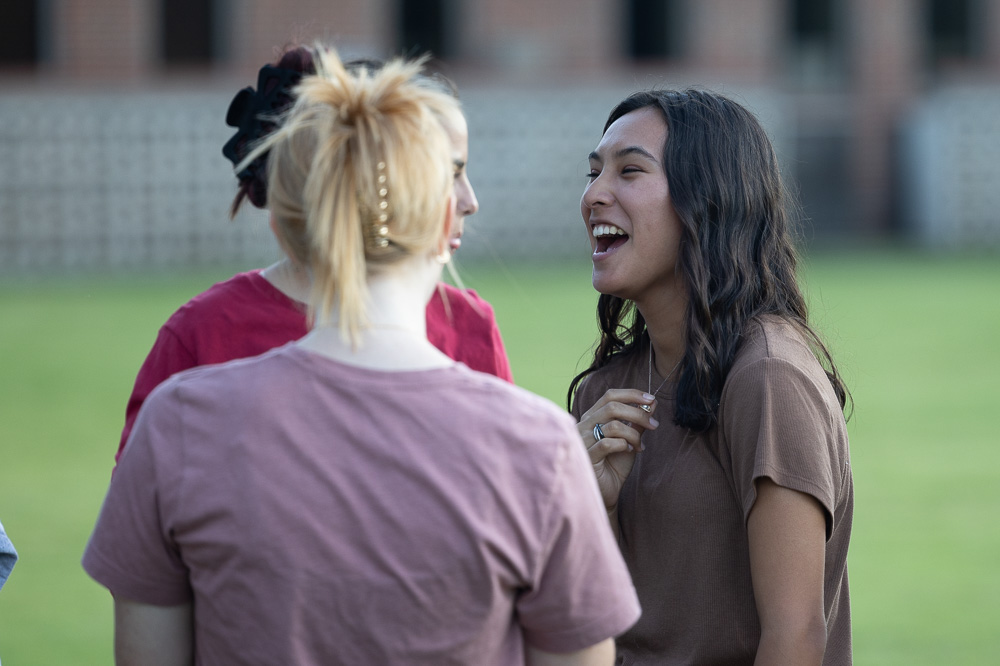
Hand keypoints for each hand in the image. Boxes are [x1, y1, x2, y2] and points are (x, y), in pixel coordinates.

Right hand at [577, 389, 657, 510]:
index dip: (631, 394)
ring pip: (613, 425)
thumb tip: (652, 403)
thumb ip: (637, 422)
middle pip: (612, 406)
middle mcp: (584, 425)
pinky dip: (624, 445)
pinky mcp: (587, 456)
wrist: (607, 491)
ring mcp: (583, 440)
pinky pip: (607, 444)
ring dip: (633, 434)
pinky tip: (630, 451)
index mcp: (593, 417)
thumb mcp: (630, 439)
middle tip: (654, 425)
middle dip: (638, 413)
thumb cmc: (615, 465)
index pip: (610, 396)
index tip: (651, 400)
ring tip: (640, 445)